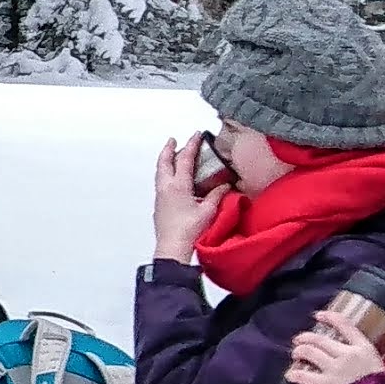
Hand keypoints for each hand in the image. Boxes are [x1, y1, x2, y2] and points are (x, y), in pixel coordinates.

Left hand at [149, 134, 212, 261]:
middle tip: (173, 140)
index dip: (192, 145)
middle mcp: (165, 188)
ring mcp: (160, 197)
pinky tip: (172, 179)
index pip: (184, 159)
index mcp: (178, 186)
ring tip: (172, 156)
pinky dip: (165, 174)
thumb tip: (225, 185)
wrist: (172, 248)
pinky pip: (161, 183)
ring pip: (160, 172)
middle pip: (164, 162)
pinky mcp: (159, 206)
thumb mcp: (208, 211)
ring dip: (165, 161)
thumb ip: (216, 195)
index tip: (196, 135)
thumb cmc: (190, 231)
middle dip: (169, 149)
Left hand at [283, 306, 384, 383]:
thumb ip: (370, 357)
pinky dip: (294, 374)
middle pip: (320, 339)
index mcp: (363, 348)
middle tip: (298, 340)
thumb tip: (370, 354)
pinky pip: (304, 375)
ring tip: (296, 354)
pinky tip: (290, 375)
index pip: (345, 325)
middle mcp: (347, 354)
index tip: (318, 315)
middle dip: (305, 337)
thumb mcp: (381, 366)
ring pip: (309, 352)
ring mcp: (335, 369)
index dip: (329, 318)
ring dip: (299, 352)